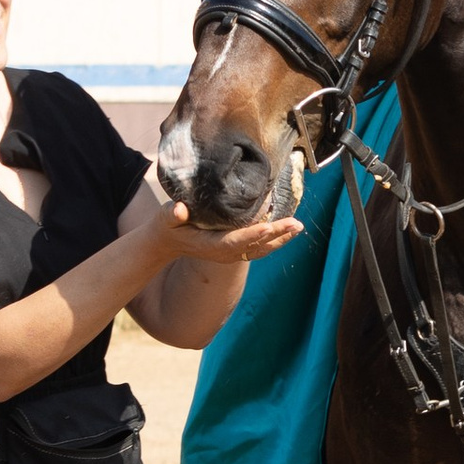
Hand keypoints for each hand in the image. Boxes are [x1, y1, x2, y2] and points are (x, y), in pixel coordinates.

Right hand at [137, 174, 301, 263]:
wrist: (168, 243)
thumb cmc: (168, 226)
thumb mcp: (166, 218)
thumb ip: (171, 214)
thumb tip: (179, 209)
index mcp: (210, 245)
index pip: (234, 241)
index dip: (252, 235)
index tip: (269, 227)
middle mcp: (224, 253)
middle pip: (254, 246)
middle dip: (276, 235)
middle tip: (296, 224)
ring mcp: (231, 253)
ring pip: (261, 248)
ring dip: (281, 238)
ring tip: (298, 227)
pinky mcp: (236, 250)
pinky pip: (259, 247)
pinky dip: (275, 239)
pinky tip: (287, 230)